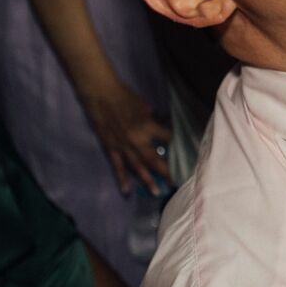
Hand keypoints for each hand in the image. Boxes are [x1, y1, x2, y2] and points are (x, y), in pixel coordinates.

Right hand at [79, 80, 171, 194]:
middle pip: (155, 159)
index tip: (185, 151)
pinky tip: (127, 191)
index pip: (168, 137)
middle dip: (166, 171)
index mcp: (147, 126)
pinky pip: (118, 167)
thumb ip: (150, 117)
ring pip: (138, 167)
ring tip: (157, 192)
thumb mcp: (143, 104)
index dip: (176, 143)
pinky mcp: (111, 149)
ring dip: (148, 180)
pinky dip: (122, 179)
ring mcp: (123, 146)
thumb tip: (156, 121)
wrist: (100, 94)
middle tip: (176, 182)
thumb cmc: (123, 95)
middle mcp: (137, 140)